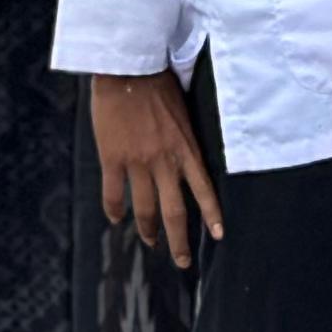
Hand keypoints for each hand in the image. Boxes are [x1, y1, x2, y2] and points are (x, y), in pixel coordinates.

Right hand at [91, 69, 223, 269]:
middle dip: (179, 241)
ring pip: (144, 209)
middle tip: (182, 261)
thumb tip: (187, 160)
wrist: (128, 69)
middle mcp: (165, 161)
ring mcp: (138, 162)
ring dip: (148, 230)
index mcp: (187, 149)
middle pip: (175, 211)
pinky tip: (115, 220)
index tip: (218, 236)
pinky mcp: (112, 158)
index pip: (205, 191)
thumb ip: (185, 142)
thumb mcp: (184, 115)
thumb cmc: (158, 85)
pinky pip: (113, 193)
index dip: (212, 216)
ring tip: (151, 243)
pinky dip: (114, 210)